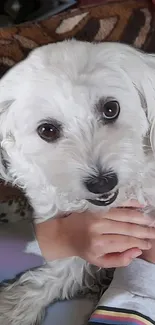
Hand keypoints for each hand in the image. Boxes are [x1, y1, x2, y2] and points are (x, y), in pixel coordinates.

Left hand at [35, 201, 154, 267]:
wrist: (65, 234)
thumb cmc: (84, 249)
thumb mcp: (99, 262)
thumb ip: (119, 259)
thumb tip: (137, 250)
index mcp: (99, 244)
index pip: (126, 242)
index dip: (140, 242)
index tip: (149, 243)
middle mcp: (99, 228)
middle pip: (127, 228)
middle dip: (144, 230)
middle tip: (154, 232)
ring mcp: (97, 215)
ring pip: (124, 215)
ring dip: (140, 217)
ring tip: (151, 220)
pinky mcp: (96, 205)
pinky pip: (116, 203)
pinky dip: (129, 203)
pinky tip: (140, 205)